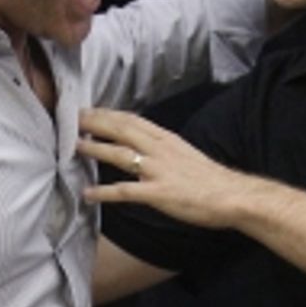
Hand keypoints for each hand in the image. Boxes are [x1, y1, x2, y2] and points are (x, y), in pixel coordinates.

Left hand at [78, 109, 241, 228]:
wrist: (233, 196)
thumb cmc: (212, 180)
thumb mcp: (186, 155)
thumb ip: (165, 151)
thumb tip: (146, 151)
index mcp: (167, 139)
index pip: (133, 120)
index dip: (109, 114)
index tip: (91, 110)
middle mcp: (160, 150)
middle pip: (122, 130)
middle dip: (95, 122)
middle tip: (72, 118)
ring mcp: (158, 170)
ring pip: (119, 154)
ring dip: (95, 149)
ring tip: (74, 146)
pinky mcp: (158, 193)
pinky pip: (125, 191)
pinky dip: (104, 192)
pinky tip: (88, 195)